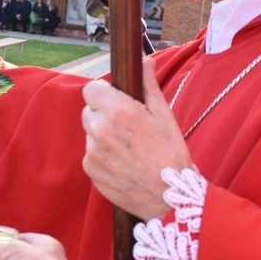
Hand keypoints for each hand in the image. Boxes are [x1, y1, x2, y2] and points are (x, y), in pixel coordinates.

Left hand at [81, 57, 191, 220]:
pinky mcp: (89, 169)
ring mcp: (92, 151)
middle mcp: (99, 129)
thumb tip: (145, 61)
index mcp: (117, 110)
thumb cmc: (171, 154)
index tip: (116, 101)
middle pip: (90, 110)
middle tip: (128, 127)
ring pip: (91, 133)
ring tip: (130, 148)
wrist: (169, 197)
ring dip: (104, 136)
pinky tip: (124, 163)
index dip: (103, 93)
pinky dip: (103, 156)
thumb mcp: (164, 115)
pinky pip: (91, 154)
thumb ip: (148, 85)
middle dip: (104, 114)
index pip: (91, 89)